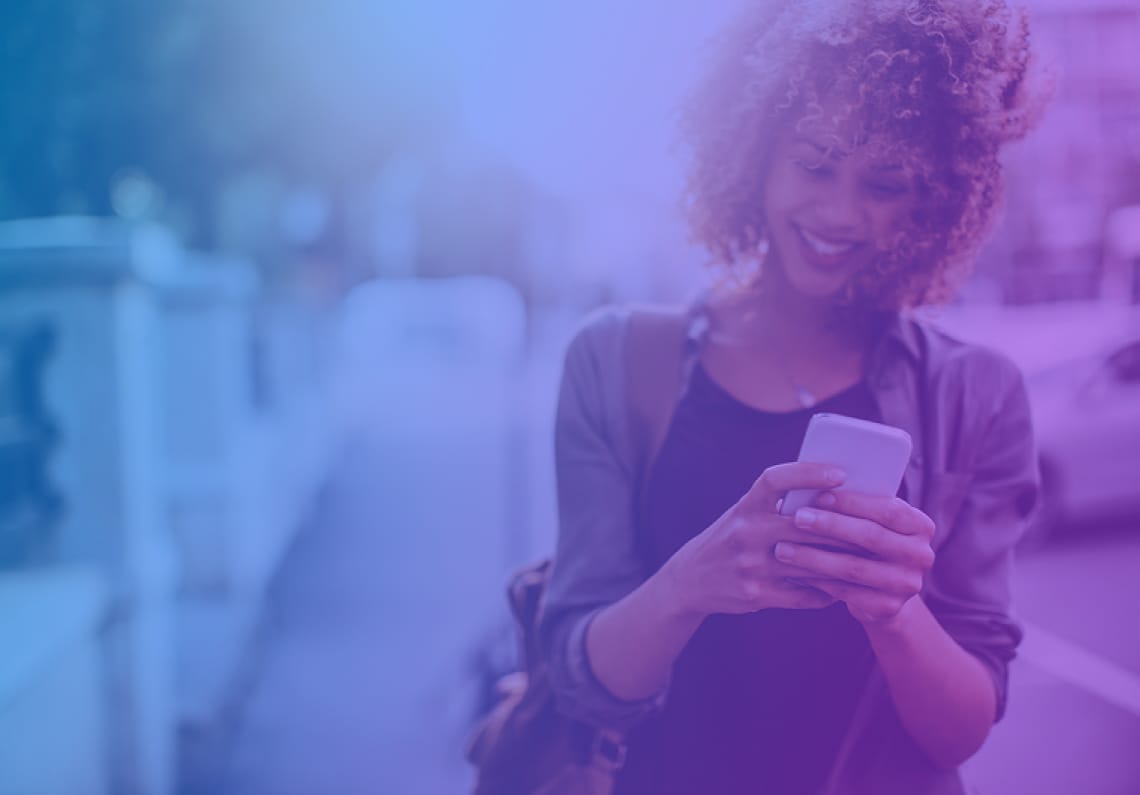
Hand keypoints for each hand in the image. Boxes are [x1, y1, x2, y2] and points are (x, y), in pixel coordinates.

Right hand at [656, 462, 862, 618]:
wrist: (692, 578)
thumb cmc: (732, 538)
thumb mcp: (745, 513)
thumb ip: (779, 505)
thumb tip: (834, 492)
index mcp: (745, 505)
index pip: (776, 479)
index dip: (808, 473)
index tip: (840, 473)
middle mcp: (745, 531)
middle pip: (805, 525)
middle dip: (843, 528)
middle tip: (876, 527)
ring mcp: (750, 564)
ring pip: (810, 562)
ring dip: (842, 563)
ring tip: (868, 560)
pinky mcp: (756, 594)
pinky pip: (803, 593)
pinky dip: (826, 592)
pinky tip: (842, 588)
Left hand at [772, 490, 935, 624]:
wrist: (882, 591)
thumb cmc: (868, 543)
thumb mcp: (872, 522)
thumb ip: (857, 507)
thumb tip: (815, 486)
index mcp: (921, 526)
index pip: (888, 509)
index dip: (853, 503)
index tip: (819, 495)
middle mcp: (921, 555)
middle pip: (871, 537)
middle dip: (830, 526)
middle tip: (797, 518)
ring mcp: (907, 585)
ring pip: (854, 567)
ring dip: (814, 557)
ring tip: (784, 548)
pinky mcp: (888, 608)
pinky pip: (846, 592)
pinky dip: (818, 581)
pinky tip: (795, 572)